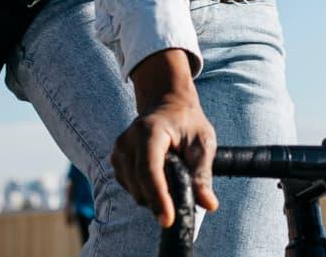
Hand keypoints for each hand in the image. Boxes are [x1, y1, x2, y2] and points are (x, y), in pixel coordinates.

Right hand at [113, 48, 217, 227]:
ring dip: (155, 196)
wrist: (167, 104)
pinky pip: (131, 189)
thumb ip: (203, 174)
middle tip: (186, 192)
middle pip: (140, 186)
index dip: (158, 198)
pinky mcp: (116, 162)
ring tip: (174, 176)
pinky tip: (162, 177)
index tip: (168, 220)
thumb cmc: (187, 122)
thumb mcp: (203, 143)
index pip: (149, 170)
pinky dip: (148, 191)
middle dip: (163, 200)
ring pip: (135, 192)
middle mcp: (127, 141)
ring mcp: (118, 152)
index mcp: (148, 131)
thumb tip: (208, 204)